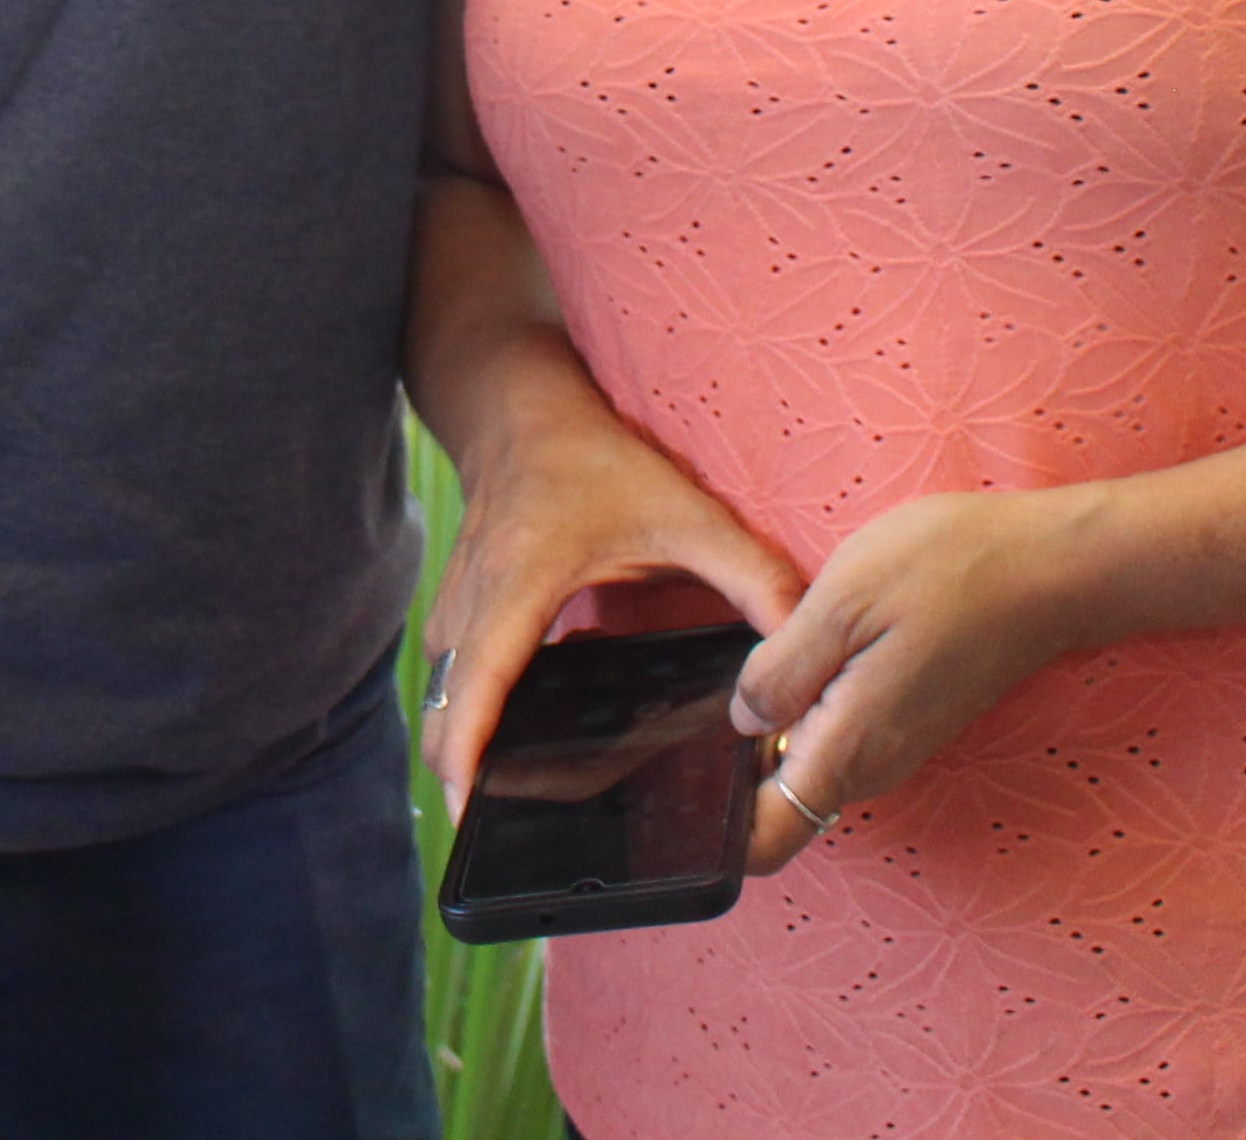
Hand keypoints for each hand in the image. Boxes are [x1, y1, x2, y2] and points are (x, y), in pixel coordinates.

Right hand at [415, 379, 804, 822]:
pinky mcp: (455, 606)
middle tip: (491, 839)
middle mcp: (473, 602)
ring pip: (438, 698)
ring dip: (456, 748)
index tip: (467, 812)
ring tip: (492, 809)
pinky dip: (461, 717)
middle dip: (456, 776)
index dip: (466, 752)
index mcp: (523, 585)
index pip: (477, 683)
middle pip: (441, 711)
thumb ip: (753, 575)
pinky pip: (446, 679)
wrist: (523, 405)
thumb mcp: (686, 512)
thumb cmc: (597, 457)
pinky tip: (499, 746)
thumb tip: (807, 640)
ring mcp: (454, 604)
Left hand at [725, 486, 1096, 873]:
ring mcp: (895, 745)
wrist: (1051, 567)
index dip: (713, 825)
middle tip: (717, 673)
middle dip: (736, 752)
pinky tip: (813, 633)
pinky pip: (838, 728)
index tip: (679, 774)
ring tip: (772, 639)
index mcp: (846, 751)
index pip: (764, 840)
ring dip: (778, 713)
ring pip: (806, 756)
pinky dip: (812, 695)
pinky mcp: (909, 717)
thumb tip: (743, 721)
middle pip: (776, 796)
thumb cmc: (948, 571)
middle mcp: (871, 767)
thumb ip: (780, 672)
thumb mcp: (840, 602)